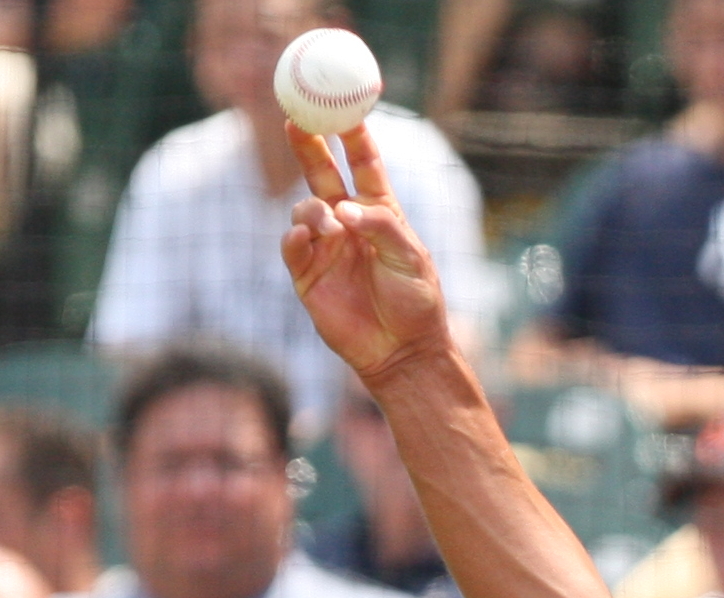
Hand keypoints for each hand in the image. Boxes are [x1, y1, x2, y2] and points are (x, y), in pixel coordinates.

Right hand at [281, 124, 448, 381]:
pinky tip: (308, 237)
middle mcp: (348, 225)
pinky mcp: (309, 276)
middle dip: (309, 145)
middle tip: (296, 118)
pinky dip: (296, 238)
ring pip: (304, 210)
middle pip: (322, 174)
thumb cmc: (416, 304)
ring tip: (329, 225)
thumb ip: (382, 226)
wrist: (403, 352)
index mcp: (379, 214)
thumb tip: (345, 208)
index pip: (364, 165)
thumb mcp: (411, 259)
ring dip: (311, 209)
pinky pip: (292, 246)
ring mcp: (326, 249)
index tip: (344, 105)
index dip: (353, 135)